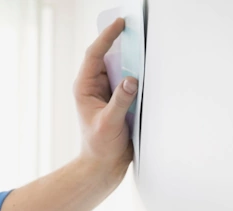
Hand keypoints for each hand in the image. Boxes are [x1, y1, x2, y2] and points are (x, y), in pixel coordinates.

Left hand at [74, 17, 139, 178]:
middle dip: (121, 41)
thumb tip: (132, 80)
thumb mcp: (109, 123)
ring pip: (120, 67)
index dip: (107, 37)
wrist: (104, 166)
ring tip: (144, 44)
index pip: (94, 55)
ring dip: (131, 57)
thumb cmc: (99, 147)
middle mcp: (94, 86)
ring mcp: (107, 92)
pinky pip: (129, 80)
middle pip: (108, 56)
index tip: (120, 23)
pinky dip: (137, 73)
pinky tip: (148, 67)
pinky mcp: (119, 99)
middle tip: (136, 27)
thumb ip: (121, 101)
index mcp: (85, 88)